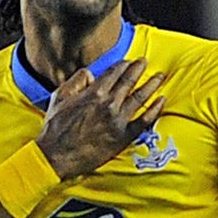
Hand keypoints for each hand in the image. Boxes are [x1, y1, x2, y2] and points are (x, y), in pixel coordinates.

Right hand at [36, 58, 166, 179]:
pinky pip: (144, 121)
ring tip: (160, 76)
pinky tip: (162, 100)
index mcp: (94, 92)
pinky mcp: (123, 137)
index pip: (114, 72)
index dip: (123, 65)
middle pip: (129, 81)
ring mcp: (117, 120)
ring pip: (140, 97)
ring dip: (152, 84)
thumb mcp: (59, 97)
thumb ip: (77, 81)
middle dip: (139, 69)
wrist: (56, 156)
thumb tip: (91, 74)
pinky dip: (154, 110)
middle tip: (145, 62)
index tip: (129, 62)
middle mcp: (108, 103)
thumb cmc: (55, 128)